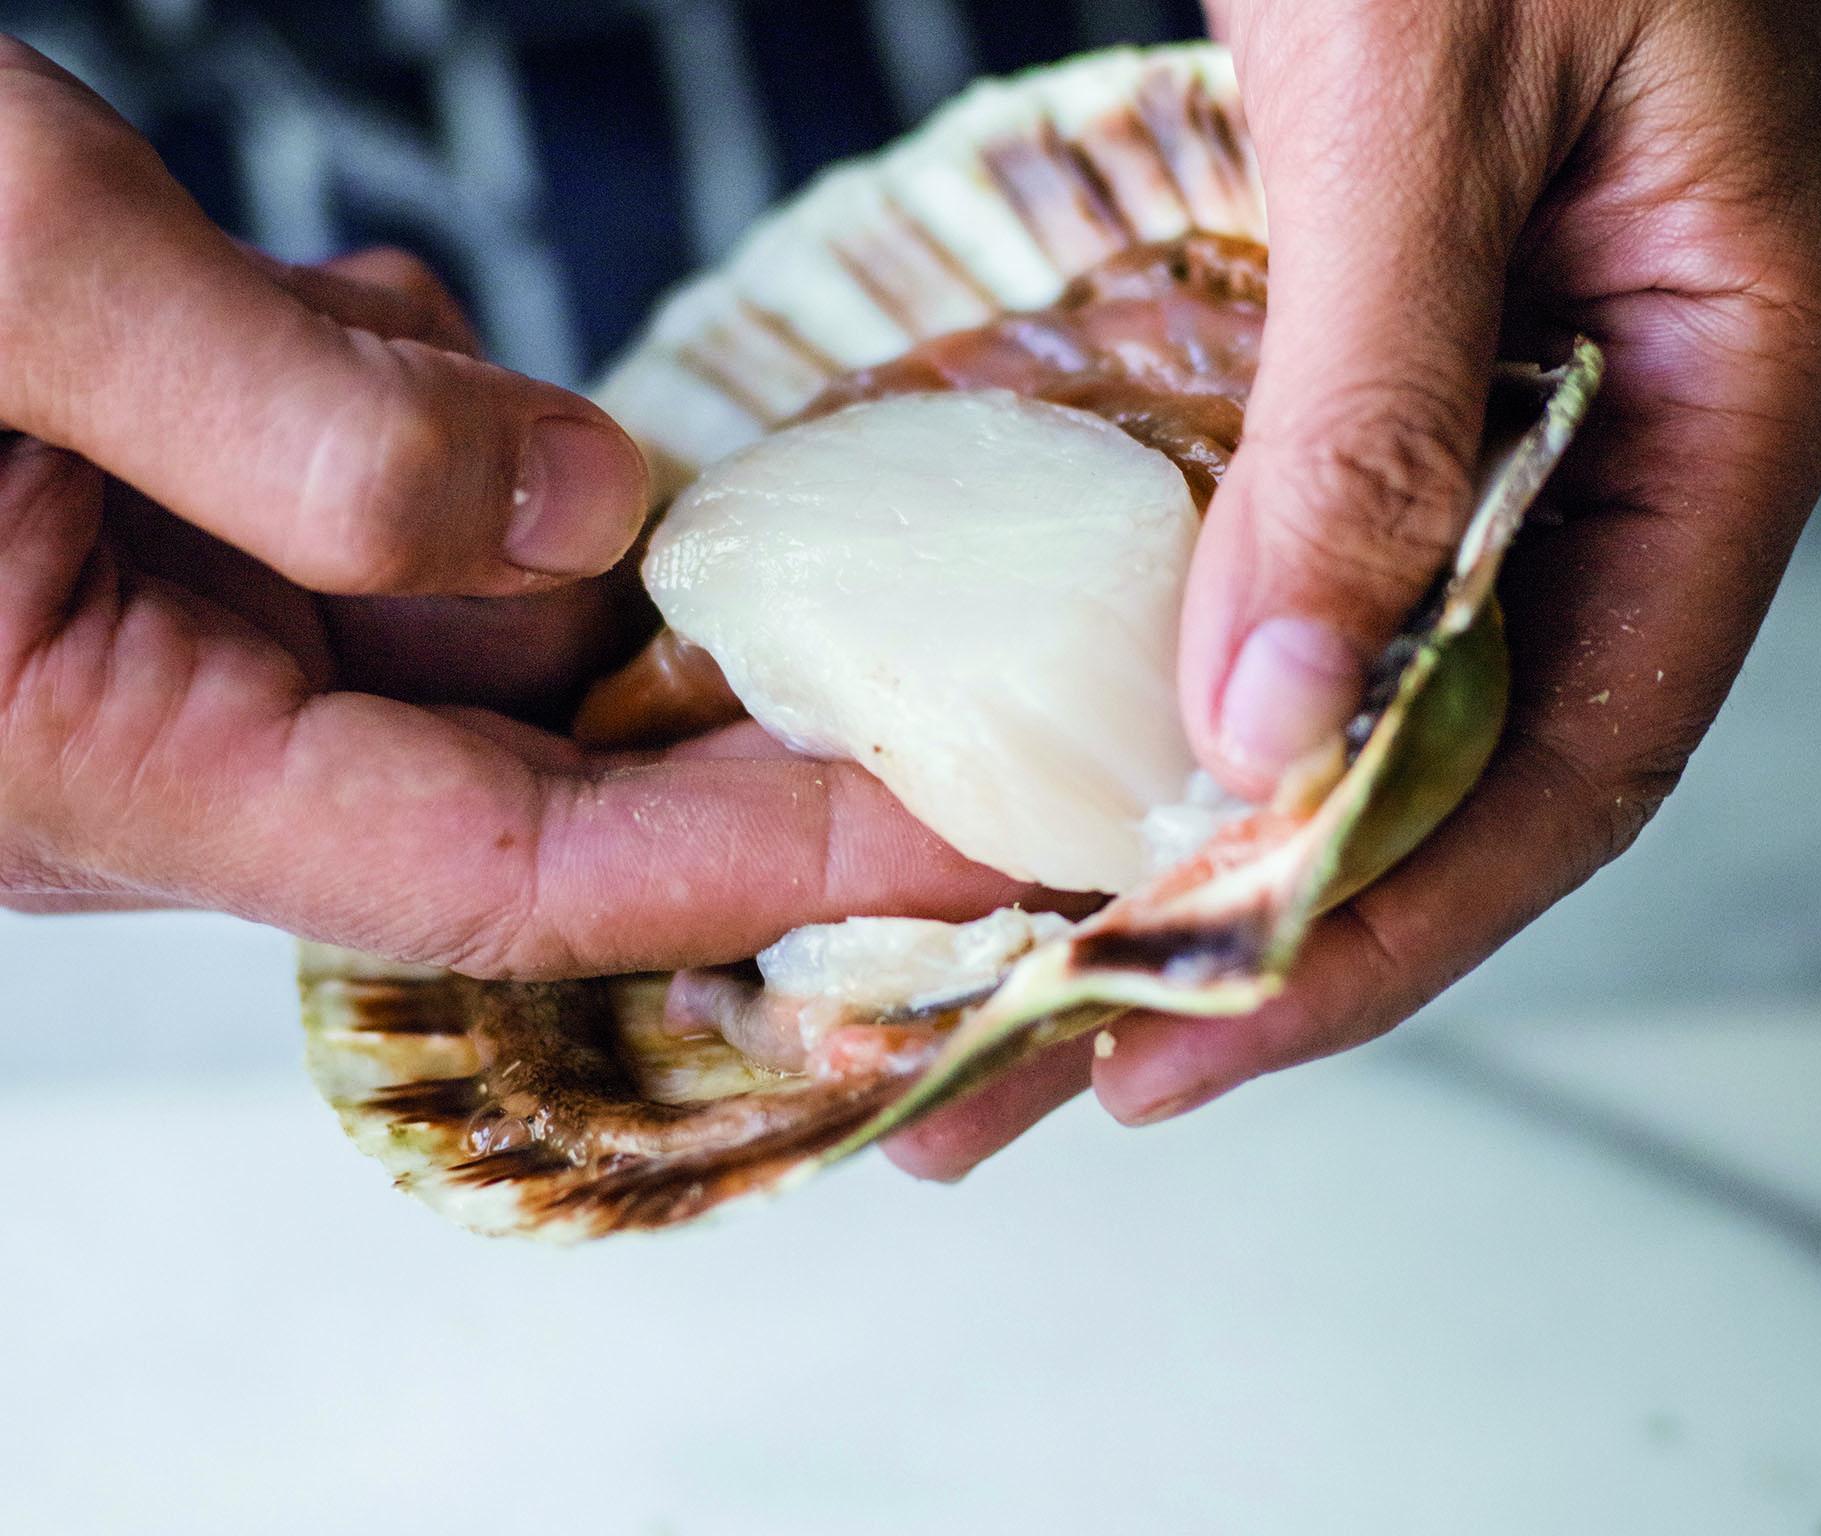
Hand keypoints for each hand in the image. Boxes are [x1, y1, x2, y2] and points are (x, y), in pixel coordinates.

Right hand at [0, 40, 1024, 970]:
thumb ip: (304, 427)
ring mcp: (141, 627)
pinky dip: (408, 416)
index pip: (521, 878)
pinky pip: (356, 510)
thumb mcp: (8, 283)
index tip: (983, 838)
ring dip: (520, 489)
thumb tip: (588, 516)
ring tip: (398, 336)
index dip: (774, 862)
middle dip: (676, 653)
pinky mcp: (141, 520)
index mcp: (100, 755)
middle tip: (845, 550)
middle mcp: (141, 732)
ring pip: (448, 612)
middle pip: (515, 751)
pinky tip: (341, 312)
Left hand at [890, 0, 1820, 1175]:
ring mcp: (1536, 392)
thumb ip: (1370, 416)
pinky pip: (1310, 565)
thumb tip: (1271, 724)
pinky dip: (1192, 682)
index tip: (1175, 1055)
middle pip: (1460, 766)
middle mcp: (1650, 426)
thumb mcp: (1431, 95)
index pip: (1570, 756)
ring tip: (1011, 980)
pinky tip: (1065, 768)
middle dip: (1254, 944)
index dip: (1374, 936)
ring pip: (1376, 689)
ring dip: (1199, 841)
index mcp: (1740, 383)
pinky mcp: (1410, 345)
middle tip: (1038, 1078)